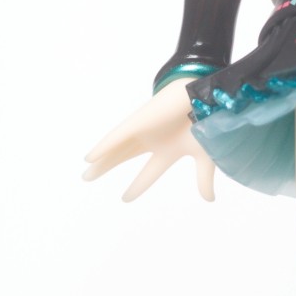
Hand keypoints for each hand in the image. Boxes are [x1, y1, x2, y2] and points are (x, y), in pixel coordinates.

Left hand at [82, 81, 216, 201]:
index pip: (149, 173)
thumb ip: (203, 178)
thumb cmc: (207, 121)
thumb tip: (209, 199)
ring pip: (116, 149)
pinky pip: (116, 137)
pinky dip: (103, 148)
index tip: (125, 198)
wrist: (207, 96)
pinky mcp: (138, 122)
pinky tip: (89, 158)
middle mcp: (153, 141)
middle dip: (106, 167)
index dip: (137, 186)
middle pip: (123, 157)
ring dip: (101, 161)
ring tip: (86, 174)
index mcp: (169, 151)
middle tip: (87, 178)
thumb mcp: (205, 156)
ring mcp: (144, 131)